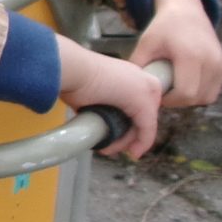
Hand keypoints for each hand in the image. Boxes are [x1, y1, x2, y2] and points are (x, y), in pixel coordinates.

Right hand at [59, 39, 162, 157]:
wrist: (74, 70)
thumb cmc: (75, 77)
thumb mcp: (93, 91)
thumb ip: (103, 103)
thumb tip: (99, 121)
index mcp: (133, 74)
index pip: (138, 106)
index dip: (130, 125)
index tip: (115, 137)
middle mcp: (145, 81)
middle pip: (144, 117)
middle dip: (130, 136)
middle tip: (111, 146)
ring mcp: (147, 91)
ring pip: (144, 125)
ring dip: (127, 142)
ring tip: (108, 149)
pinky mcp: (144, 104)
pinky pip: (147, 130)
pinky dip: (140, 144)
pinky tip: (130, 152)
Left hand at [133, 0, 221, 107]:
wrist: (186, 11)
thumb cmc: (162, 28)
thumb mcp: (146, 44)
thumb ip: (138, 67)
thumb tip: (131, 91)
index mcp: (190, 55)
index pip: (185, 94)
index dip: (169, 100)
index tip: (157, 93)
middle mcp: (211, 60)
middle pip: (196, 99)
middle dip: (178, 101)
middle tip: (163, 91)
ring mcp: (220, 64)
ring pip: (207, 98)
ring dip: (190, 99)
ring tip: (173, 87)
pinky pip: (213, 91)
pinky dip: (199, 93)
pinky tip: (184, 83)